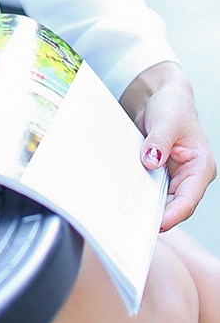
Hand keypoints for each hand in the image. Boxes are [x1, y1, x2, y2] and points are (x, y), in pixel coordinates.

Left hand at [120, 61, 216, 230]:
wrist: (162, 97)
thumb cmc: (173, 106)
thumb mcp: (167, 120)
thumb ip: (160, 141)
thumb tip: (151, 162)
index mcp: (200, 167)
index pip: (188, 199)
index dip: (174, 214)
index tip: (156, 224)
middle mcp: (189, 176)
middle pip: (174, 206)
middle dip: (156, 216)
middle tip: (133, 226)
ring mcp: (174, 177)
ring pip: (161, 201)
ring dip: (145, 207)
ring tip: (125, 216)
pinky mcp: (160, 174)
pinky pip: (150, 189)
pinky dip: (139, 194)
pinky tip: (122, 197)